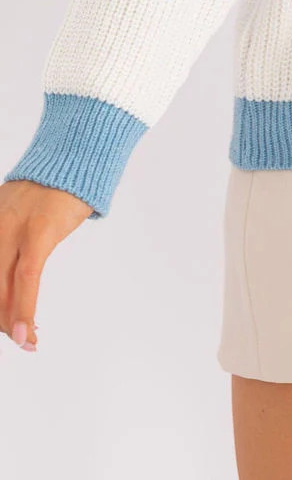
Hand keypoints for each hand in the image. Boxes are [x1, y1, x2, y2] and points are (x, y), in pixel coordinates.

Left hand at [0, 179, 94, 352]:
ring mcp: (13, 230)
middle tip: (17, 337)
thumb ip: (11, 236)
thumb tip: (11, 268)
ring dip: (13, 324)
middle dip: (1, 318)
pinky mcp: (38, 233)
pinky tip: (28, 333)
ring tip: (27, 342)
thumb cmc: (53, 185)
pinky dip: (25, 311)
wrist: (76, 156)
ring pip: (2, 290)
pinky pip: (27, 280)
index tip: (5, 323)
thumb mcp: (19, 209)